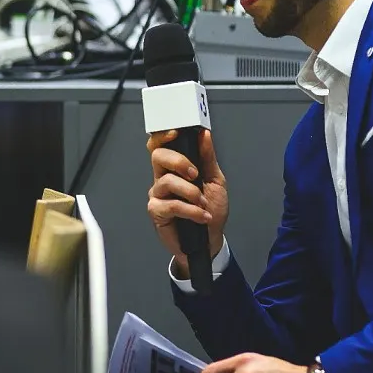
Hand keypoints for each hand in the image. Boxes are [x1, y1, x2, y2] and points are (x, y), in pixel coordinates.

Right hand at [146, 129, 228, 277]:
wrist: (210, 239)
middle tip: (195, 174)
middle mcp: (163, 178)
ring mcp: (158, 195)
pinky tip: (202, 216)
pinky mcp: (157, 212)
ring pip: (167, 181)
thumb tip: (204, 135)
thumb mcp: (216, 180)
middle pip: (158, 156)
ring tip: (203, 203)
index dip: (163, 136)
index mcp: (175, 167)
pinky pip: (171, 205)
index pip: (161, 145)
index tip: (176, 133)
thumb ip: (208, 158)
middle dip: (179, 161)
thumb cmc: (211, 209)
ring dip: (191, 192)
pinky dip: (191, 210)